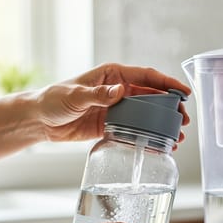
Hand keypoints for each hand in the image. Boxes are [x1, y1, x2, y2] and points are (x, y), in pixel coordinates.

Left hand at [32, 63, 190, 143]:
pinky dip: (147, 137)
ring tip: (177, 137)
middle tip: (183, 120)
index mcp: (113, 75)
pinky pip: (134, 130)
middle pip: (152, 97)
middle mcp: (118, 90)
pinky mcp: (112, 126)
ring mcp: (116, 109)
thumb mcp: (76, 95)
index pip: (147, 76)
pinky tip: (158, 146)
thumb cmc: (53, 99)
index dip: (167, 83)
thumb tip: (120, 92)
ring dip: (161, 125)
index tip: (184, 92)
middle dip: (170, 107)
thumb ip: (98, 94)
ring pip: (146, 115)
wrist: (39, 120)